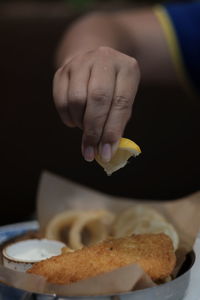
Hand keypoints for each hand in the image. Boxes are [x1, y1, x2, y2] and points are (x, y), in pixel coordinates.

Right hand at [53, 46, 139, 161]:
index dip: (112, 131)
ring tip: (86, 129)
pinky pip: (61, 100)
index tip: (106, 154)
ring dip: (80, 123)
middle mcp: (104, 59)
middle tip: (91, 151)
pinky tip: (75, 121)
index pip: (121, 102)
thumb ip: (117, 123)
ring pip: (76, 100)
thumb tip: (105, 152)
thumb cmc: (113, 89)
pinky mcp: (62, 70)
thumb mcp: (123, 100)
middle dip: (93, 130)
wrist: (95, 63)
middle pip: (97, 99)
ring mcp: (81, 62)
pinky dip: (67, 117)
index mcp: (128, 68)